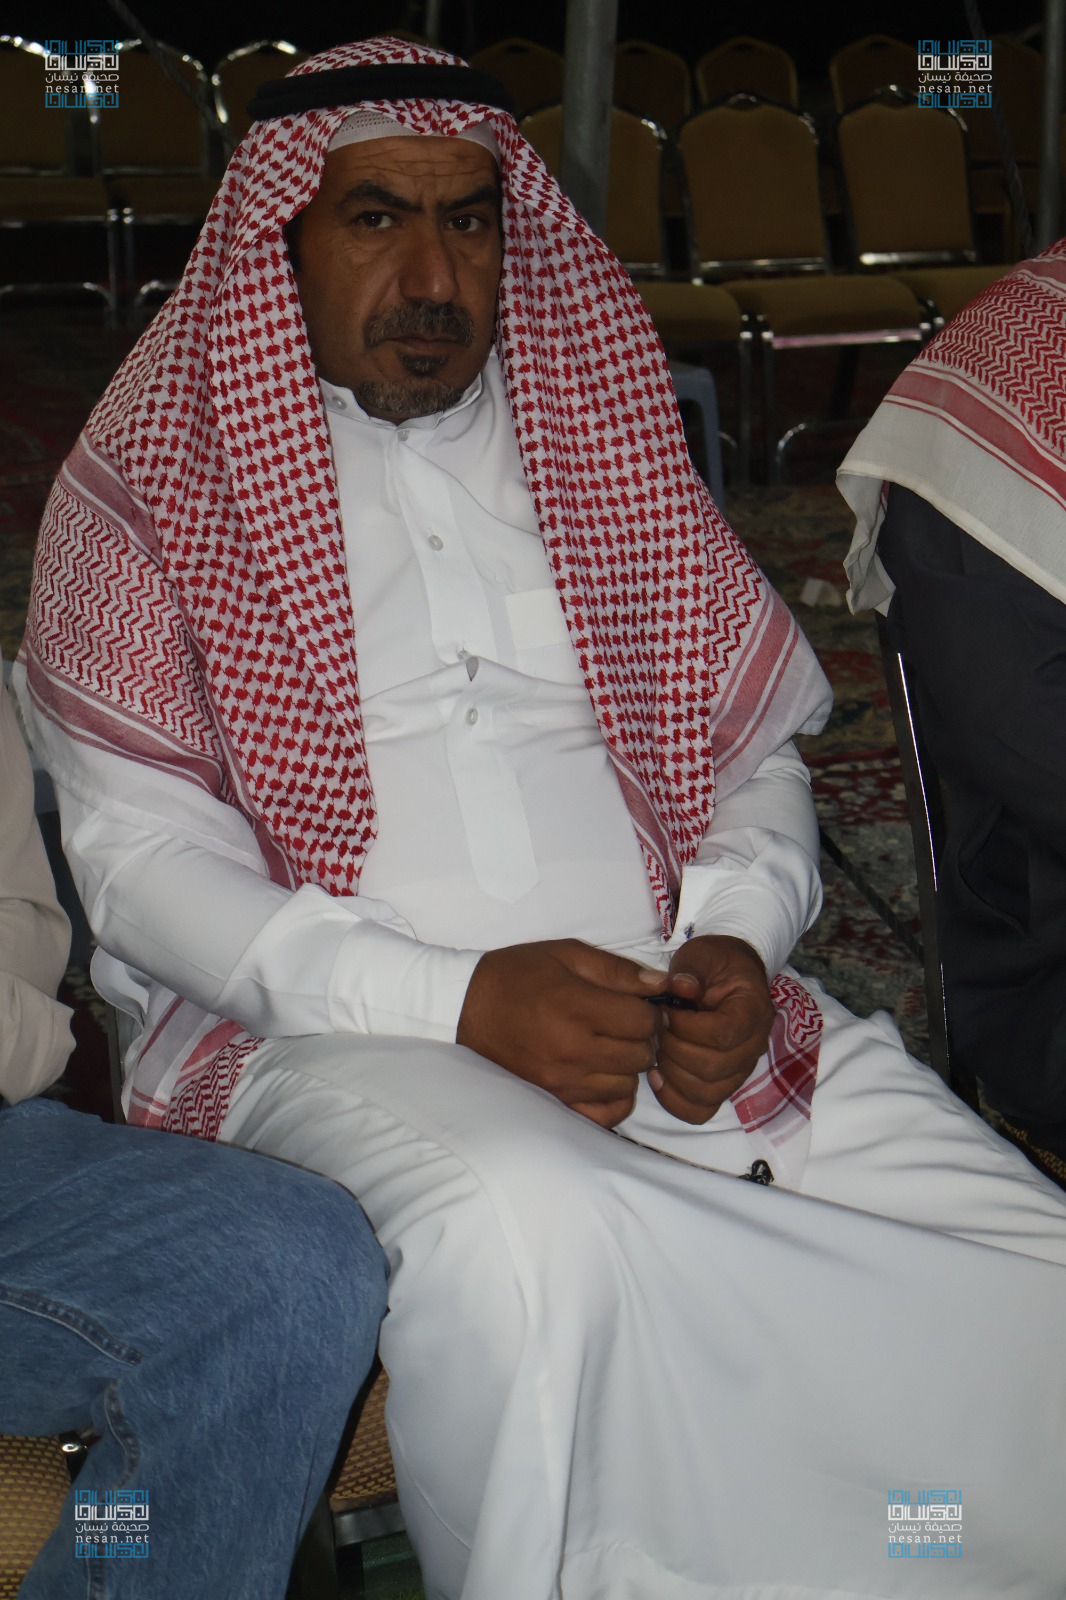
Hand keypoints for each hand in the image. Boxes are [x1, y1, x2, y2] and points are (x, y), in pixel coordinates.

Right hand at [457, 939, 667, 1127]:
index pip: (643, 1020)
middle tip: (624, 1024)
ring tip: (609, 1046)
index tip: (636, 1003)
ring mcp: (563, 1081)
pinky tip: (603, 1076)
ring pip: (628, 1085)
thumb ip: (616, 969)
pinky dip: (613, 1098)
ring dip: (627, 1066)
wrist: (466, 1006)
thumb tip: (661, 984)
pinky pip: (605, 1114)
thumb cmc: (518, 975)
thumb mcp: (566, 954)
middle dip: (642, 1037)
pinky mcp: (554, 1100)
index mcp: (577, 1008)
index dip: (649, 1009)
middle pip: (641, 1055)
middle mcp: (572, 1050)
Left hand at [649, 936, 774, 1123]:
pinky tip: (656, 1076)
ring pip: (707, 1093)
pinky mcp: (723, 1084)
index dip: (687, 1028)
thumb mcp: (701, 955)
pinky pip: (701, 1110)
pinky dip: (674, 1100)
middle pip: (714, 1068)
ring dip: (673, 1073)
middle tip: (657, 1029)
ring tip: (658, 1047)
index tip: (666, 1010)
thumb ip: (692, 970)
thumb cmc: (714, 964)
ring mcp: (740, 1070)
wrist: (728, 975)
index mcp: (752, 1011)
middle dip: (675, 1049)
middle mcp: (753, 1046)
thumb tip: (680, 988)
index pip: (723, 1034)